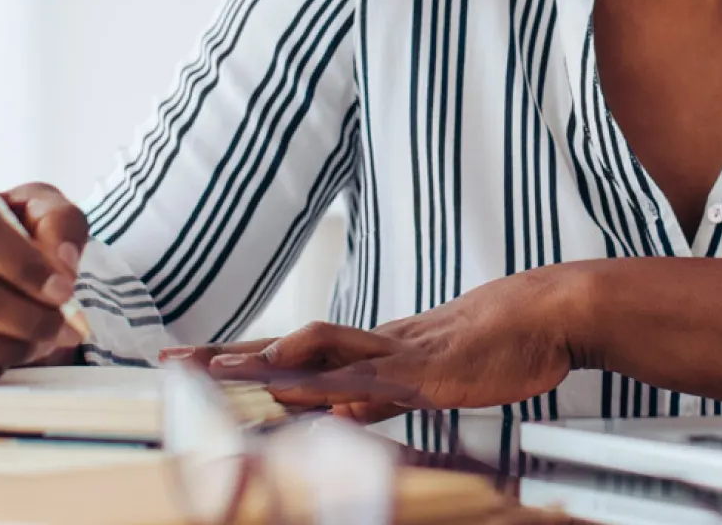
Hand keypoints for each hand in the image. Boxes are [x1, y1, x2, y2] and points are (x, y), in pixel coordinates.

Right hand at [0, 180, 89, 384]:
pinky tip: (3, 359)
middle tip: (59, 327)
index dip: (25, 264)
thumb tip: (60, 264)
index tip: (63, 289)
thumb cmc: (10, 237)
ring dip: (5, 346)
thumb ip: (60, 223)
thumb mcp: (42, 212)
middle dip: (23, 315)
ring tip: (37, 344)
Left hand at [164, 266, 579, 422]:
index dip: (237, 354)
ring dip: (272, 364)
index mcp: (369, 348)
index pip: (290, 351)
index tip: (186, 359)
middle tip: (172, 362)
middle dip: (229, 357)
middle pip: (288, 346)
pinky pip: (380, 380)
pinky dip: (347, 389)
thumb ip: (377, 392)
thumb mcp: (423, 375)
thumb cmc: (493, 344)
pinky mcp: (431, 369)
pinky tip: (317, 397)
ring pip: (323, 355)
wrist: (548, 312)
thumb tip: (332, 408)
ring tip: (225, 373)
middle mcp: (374, 346)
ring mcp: (400, 355)